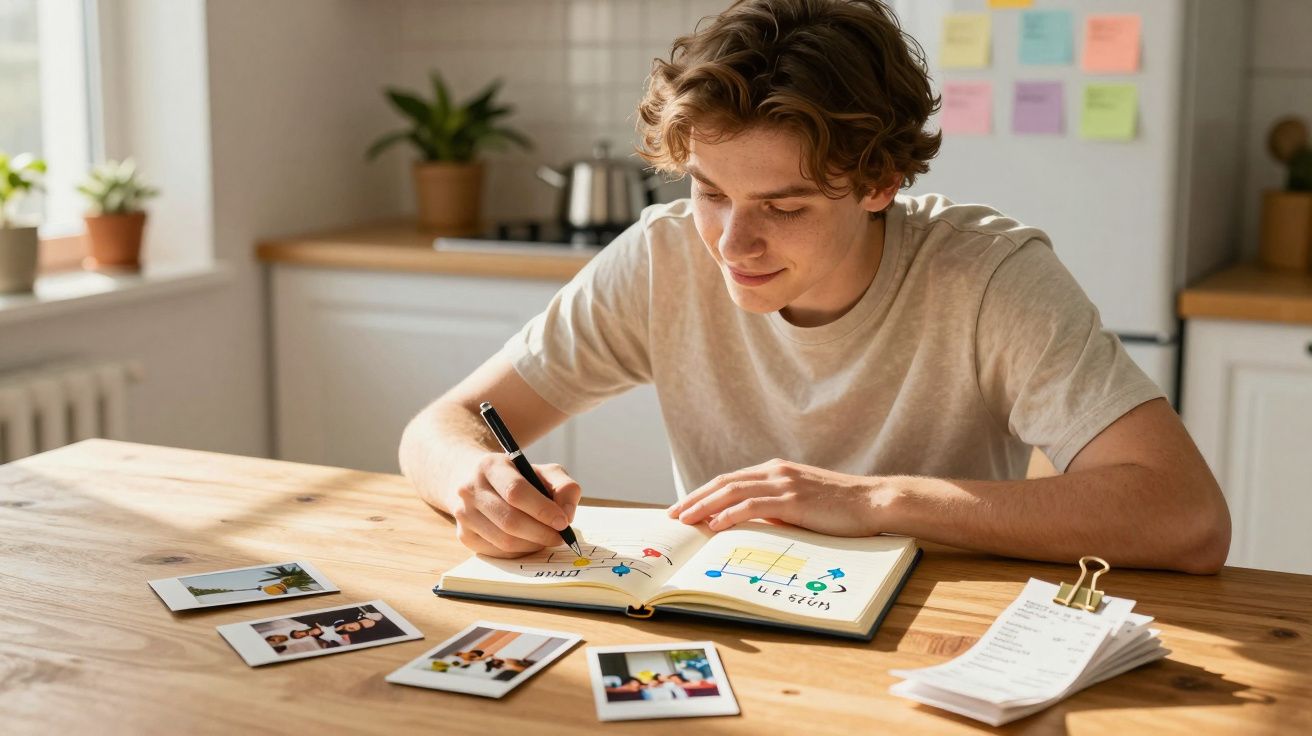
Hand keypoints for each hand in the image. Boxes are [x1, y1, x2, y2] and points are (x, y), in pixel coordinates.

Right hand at [443, 453, 581, 557]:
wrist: (478, 482)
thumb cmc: (518, 478)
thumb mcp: (543, 472)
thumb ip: (563, 486)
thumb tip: (567, 515)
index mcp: (490, 466)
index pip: (516, 492)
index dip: (543, 510)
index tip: (563, 522)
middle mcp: (470, 489)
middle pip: (510, 521)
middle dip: (541, 533)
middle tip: (561, 536)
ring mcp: (463, 514)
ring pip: (504, 541)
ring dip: (533, 544)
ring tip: (547, 538)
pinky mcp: (464, 535)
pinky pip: (498, 552)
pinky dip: (520, 551)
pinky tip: (530, 542)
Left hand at [666, 458, 888, 536]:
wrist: (873, 502)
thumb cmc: (839, 508)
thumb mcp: (801, 505)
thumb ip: (774, 509)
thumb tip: (748, 525)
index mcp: (775, 470)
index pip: (729, 480)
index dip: (703, 493)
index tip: (683, 507)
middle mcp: (775, 471)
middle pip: (724, 482)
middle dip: (695, 499)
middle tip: (673, 515)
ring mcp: (784, 483)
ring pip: (733, 491)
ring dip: (705, 506)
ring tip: (685, 520)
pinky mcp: (794, 499)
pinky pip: (754, 505)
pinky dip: (731, 514)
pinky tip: (716, 524)